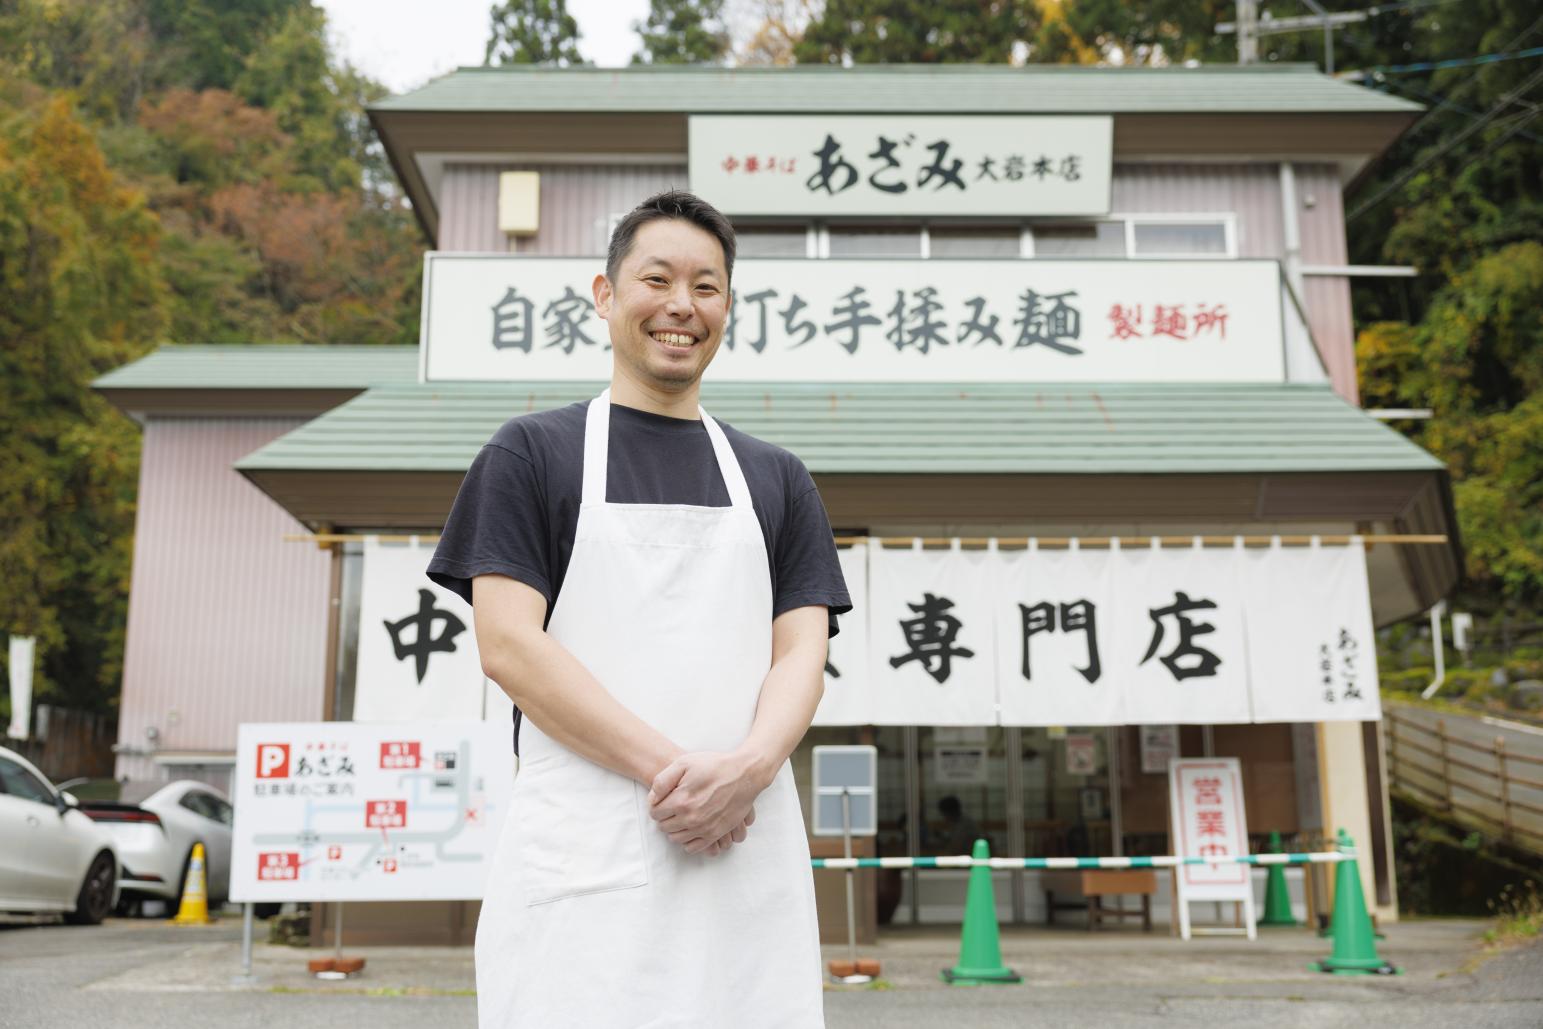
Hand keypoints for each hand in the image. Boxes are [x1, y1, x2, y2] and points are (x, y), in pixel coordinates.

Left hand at [647, 751, 763, 855]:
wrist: (744, 774)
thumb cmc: (714, 766)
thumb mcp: (684, 763)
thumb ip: (662, 781)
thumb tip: (652, 799)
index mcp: (681, 801)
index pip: (655, 813)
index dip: (656, 806)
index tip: (663, 800)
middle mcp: (691, 818)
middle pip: (664, 827)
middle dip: (664, 817)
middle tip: (672, 807)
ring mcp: (704, 828)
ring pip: (676, 838)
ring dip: (675, 829)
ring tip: (681, 816)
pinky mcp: (715, 834)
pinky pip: (693, 847)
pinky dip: (688, 840)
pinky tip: (691, 827)